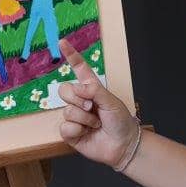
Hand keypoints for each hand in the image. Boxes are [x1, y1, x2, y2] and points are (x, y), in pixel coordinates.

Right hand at [58, 39, 137, 167]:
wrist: (123, 144)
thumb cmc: (120, 120)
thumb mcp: (111, 100)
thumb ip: (94, 91)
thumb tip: (77, 88)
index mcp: (91, 88)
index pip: (79, 68)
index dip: (71, 55)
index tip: (62, 42)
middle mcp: (80, 100)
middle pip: (64, 90)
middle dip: (79, 99)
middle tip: (93, 108)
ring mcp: (74, 116)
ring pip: (67, 110)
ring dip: (84, 118)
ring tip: (96, 124)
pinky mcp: (70, 132)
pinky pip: (65, 127)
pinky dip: (78, 130)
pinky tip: (86, 133)